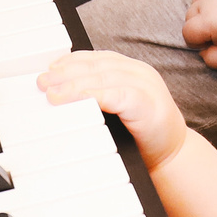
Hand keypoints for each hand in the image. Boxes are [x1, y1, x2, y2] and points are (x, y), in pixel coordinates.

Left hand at [40, 50, 188, 171]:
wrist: (173, 158)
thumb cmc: (142, 136)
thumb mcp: (118, 110)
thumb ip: (100, 97)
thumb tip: (59, 92)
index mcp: (132, 70)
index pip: (97, 58)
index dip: (71, 61)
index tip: (50, 69)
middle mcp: (140, 72)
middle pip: (97, 65)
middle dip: (66, 72)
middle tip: (43, 82)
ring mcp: (146, 86)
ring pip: (104, 77)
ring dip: (74, 84)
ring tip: (53, 93)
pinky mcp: (148, 103)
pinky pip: (118, 94)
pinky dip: (95, 95)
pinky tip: (77, 99)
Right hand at [183, 0, 216, 67]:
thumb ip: (211, 60)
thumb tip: (201, 52)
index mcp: (208, 20)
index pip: (187, 33)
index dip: (197, 41)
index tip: (212, 41)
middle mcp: (207, 1)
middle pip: (189, 16)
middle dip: (199, 26)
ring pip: (195, 2)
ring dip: (202, 11)